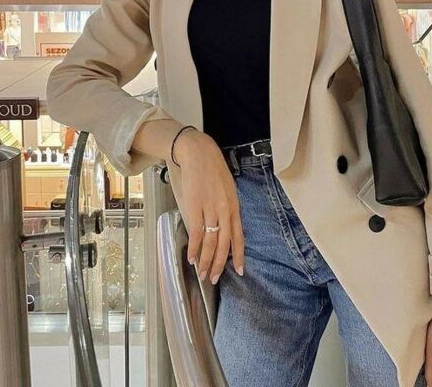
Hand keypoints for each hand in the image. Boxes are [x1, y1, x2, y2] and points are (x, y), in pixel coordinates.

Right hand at [173, 129, 244, 283]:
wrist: (199, 154)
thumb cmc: (213, 170)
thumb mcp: (228, 190)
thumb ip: (228, 209)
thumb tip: (226, 228)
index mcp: (234, 206)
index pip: (239, 237)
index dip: (239, 255)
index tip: (239, 271)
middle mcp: (225, 210)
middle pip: (224, 244)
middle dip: (220, 264)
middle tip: (214, 278)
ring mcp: (210, 209)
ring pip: (211, 242)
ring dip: (206, 261)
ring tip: (203, 273)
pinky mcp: (195, 207)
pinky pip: (197, 233)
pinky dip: (195, 248)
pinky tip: (192, 258)